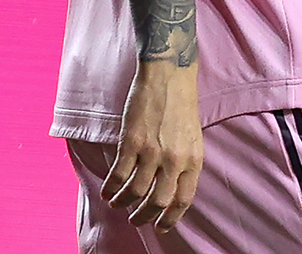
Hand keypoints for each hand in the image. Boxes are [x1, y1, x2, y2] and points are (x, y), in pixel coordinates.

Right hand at [102, 64, 203, 232]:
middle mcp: (175, 159)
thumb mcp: (193, 139)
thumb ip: (185, 164)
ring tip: (118, 204)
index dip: (170, 219)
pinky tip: (107, 192)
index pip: (183, 200)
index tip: (160, 227)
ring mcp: (153, 151)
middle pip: (158, 202)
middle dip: (144, 216)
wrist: (169, 75)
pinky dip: (111, 189)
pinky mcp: (132, 142)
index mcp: (194, 160)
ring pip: (136, 192)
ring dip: (124, 203)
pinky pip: (119, 175)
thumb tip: (172, 192)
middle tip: (136, 219)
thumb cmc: (182, 106)